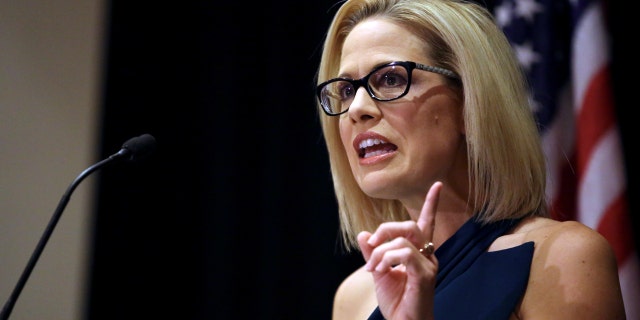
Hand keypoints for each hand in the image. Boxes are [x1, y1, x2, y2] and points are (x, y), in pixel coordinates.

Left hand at [357, 181, 441, 319]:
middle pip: (410, 226)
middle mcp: (428, 256)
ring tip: (373, 269)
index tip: (437, 185)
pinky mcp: (425, 276)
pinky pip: (404, 255)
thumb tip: (364, 233)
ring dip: (380, 252)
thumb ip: (373, 252)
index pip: (426, 223)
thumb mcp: (379, 272)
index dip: (432, 203)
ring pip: (403, 240)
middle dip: (386, 230)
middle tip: (371, 245)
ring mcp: (429, 265)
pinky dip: (387, 260)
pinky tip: (381, 272)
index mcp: (420, 253)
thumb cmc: (396, 301)